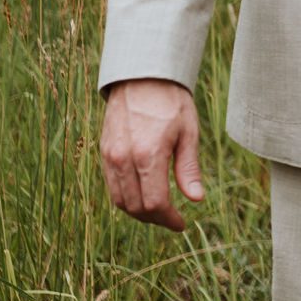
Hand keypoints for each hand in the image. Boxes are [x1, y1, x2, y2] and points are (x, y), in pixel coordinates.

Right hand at [100, 78, 205, 230]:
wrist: (141, 77)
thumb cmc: (171, 102)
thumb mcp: (188, 132)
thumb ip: (189, 168)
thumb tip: (196, 199)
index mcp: (148, 155)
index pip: (155, 203)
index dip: (169, 219)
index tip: (182, 223)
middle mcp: (123, 159)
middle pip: (135, 207)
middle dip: (155, 219)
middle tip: (172, 219)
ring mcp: (110, 156)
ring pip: (119, 200)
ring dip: (139, 212)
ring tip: (159, 210)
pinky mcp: (103, 152)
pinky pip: (111, 186)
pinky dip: (126, 197)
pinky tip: (143, 195)